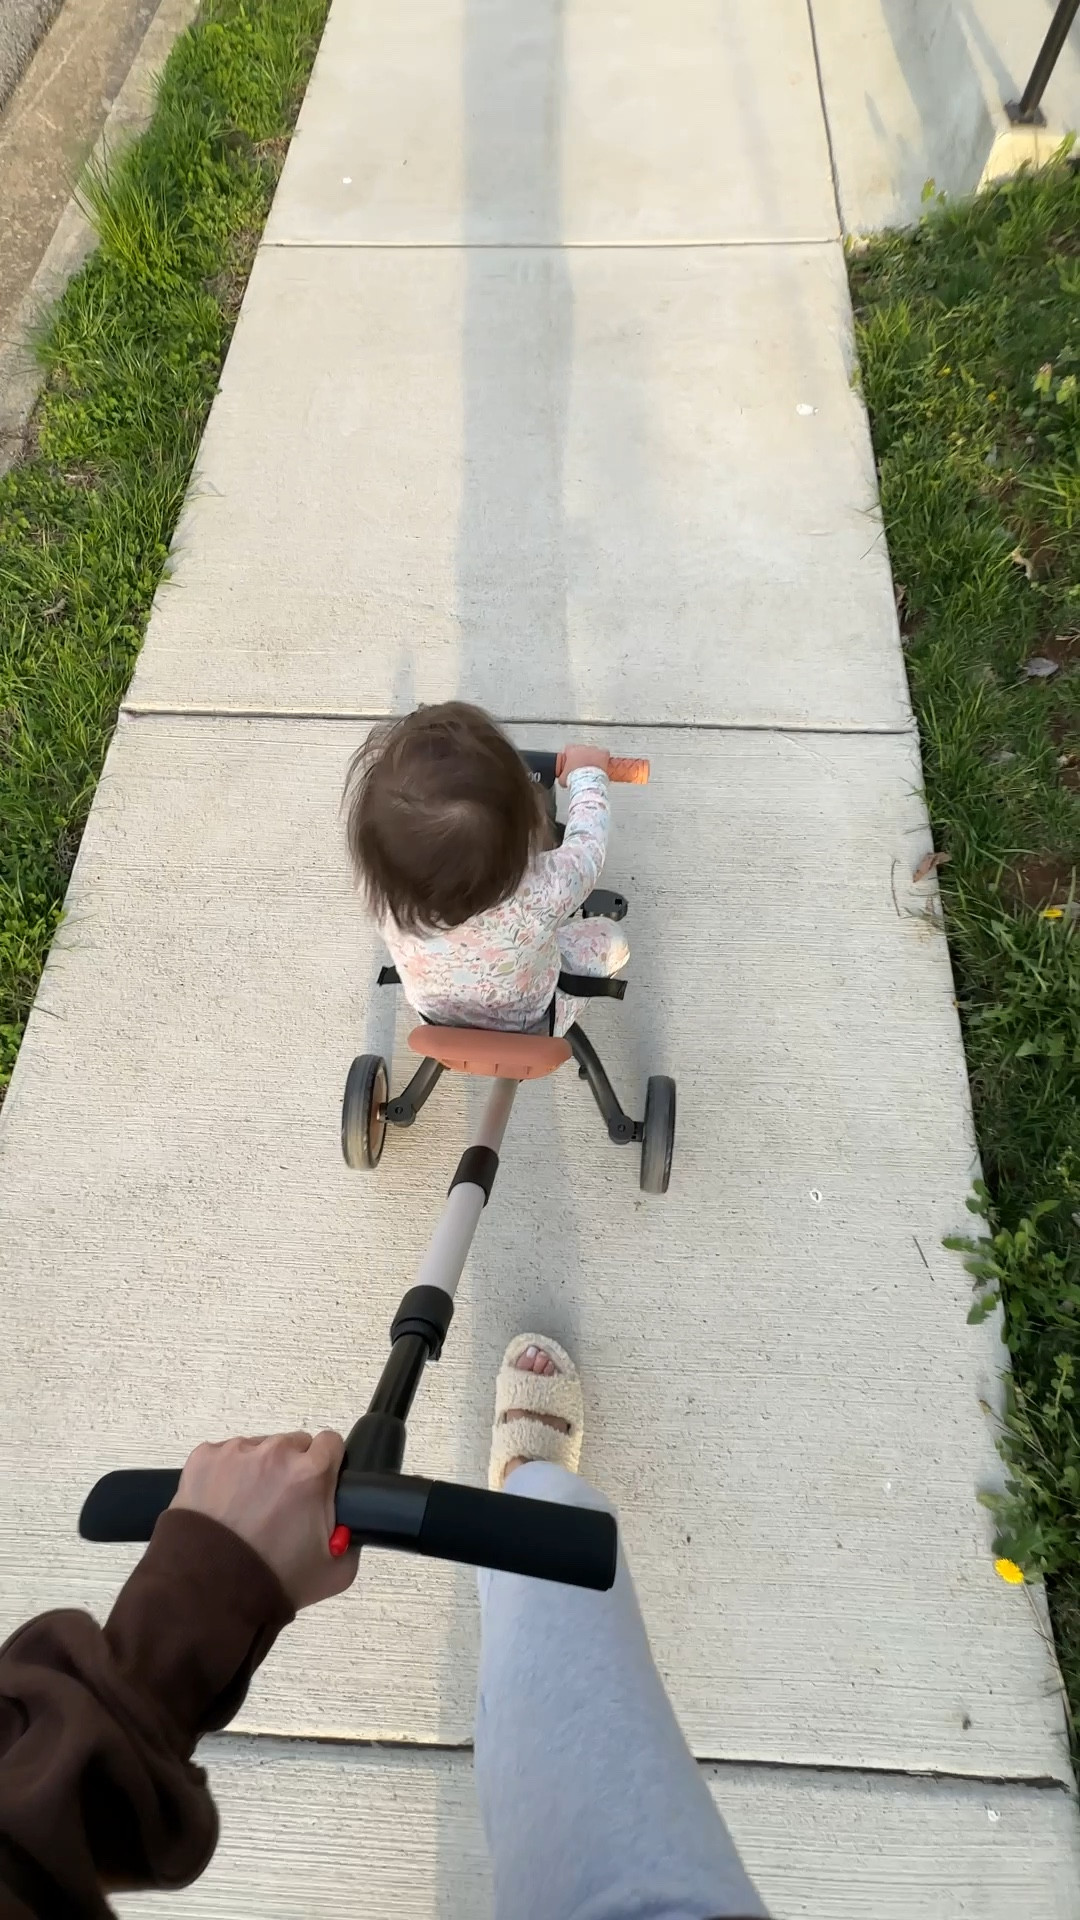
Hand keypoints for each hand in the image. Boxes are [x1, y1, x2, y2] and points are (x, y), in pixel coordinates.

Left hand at [170, 1430, 357, 1608]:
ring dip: (258, 1471)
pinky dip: (226, 1475)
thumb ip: (352, 1538)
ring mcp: (236, 1452)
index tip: (319, 1482)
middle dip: (292, 1470)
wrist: (210, 1592)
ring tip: (246, 1511)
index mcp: (311, 1473)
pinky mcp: (205, 1458)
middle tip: (282, 1505)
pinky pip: (224, 1455)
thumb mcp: (337, 1570)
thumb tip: (350, 1524)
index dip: (328, 1464)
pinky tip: (224, 1505)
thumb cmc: (268, 1580)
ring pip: (258, 1448)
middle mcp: (275, 1454)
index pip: (332, 1442)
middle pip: (294, 1445)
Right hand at [557, 745, 609, 784]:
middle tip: (582, 766)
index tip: (570, 761)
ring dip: (592, 757)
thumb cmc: (575, 778)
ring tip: (592, 767)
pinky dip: (603, 758)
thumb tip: (562, 777)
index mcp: (571, 751)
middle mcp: (583, 748)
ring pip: (593, 751)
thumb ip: (562, 774)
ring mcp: (593, 750)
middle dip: (582, 756)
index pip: (568, 748)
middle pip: (581, 749)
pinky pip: (604, 752)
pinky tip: (602, 764)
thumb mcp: (562, 778)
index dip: (569, 755)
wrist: (587, 781)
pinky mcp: (603, 754)